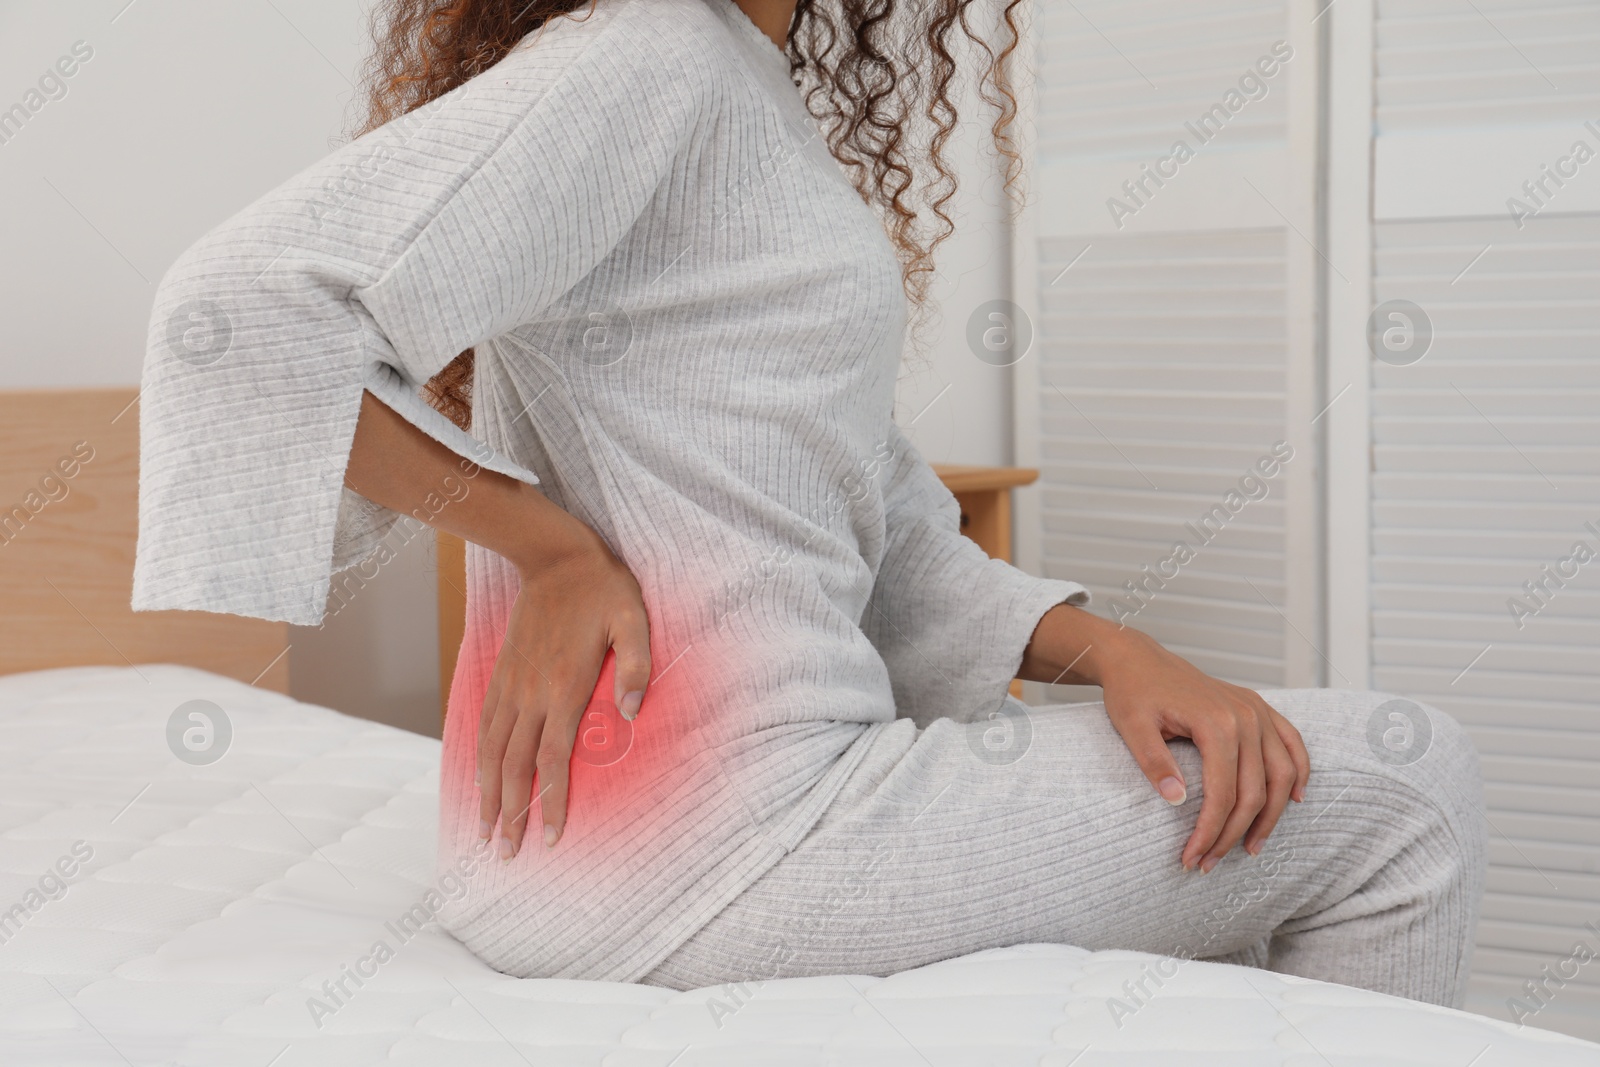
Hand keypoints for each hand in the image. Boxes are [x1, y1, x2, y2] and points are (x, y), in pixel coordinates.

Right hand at [476, 506, 650, 858]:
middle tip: (506, 855)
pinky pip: (485, 725)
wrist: (554, 557)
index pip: (551, 760)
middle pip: (514, 767)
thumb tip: (632, 710)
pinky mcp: (502, 673)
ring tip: (483, 831)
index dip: (550, 803)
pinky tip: (477, 779)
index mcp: (563, 688)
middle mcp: (530, 694)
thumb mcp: (633, 619)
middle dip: (510, 814)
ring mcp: (511, 685)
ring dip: (487, 794)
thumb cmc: (602, 589)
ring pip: (492, 751)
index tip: (551, 838)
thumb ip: (634, 664)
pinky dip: (477, 758)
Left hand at [1095, 629, 1309, 870]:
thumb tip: (1176, 801)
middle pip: (1255, 791)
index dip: (1210, 832)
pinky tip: (1294, 800)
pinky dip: (1299, 772)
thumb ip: (1153, 763)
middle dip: (1234, 834)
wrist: (1138, 658)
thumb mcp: (1132, 727)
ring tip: (1251, 847)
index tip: (1192, 859)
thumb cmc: (1132, 691)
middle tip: (1211, 863)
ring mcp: (1257, 710)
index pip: (1223, 793)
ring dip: (1272, 815)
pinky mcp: (1258, 707)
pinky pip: (1292, 743)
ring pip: (1282, 774)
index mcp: (1216, 722)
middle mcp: (1246, 716)